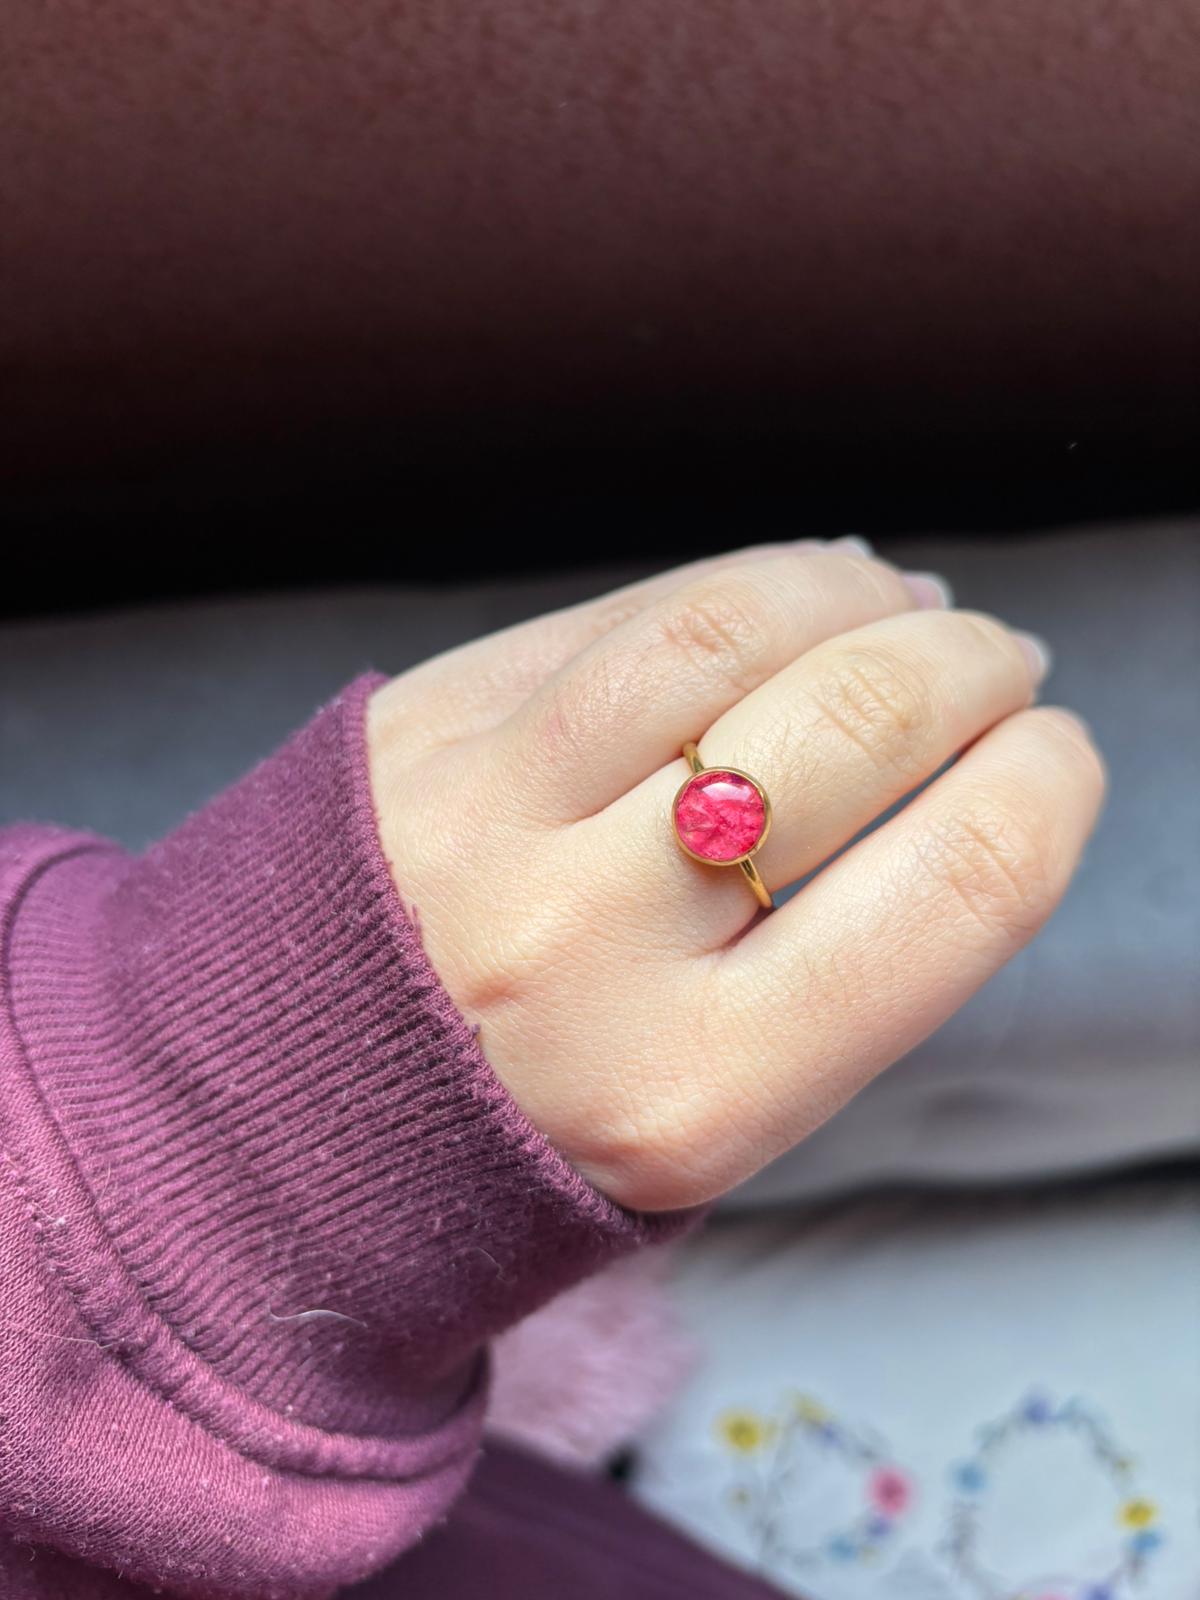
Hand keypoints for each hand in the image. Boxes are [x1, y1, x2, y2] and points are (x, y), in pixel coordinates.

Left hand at [367, 542, 1104, 1211]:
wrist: (291, 1116)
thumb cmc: (543, 1122)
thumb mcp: (714, 1115)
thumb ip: (846, 965)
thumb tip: (972, 759)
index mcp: (696, 1090)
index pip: (955, 888)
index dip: (1049, 787)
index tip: (1054, 756)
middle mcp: (585, 947)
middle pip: (852, 728)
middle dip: (973, 669)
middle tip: (997, 666)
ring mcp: (484, 816)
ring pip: (726, 629)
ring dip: (856, 592)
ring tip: (901, 605)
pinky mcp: (419, 728)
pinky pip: (616, 613)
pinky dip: (740, 585)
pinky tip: (792, 593)